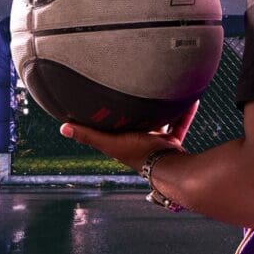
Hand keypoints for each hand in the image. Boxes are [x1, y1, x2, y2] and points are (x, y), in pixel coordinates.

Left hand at [60, 100, 198, 171]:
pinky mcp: (173, 142)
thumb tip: (62, 127)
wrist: (169, 167)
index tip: (111, 94)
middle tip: (141, 86)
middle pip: (138, 121)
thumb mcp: (110, 142)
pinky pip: (180, 123)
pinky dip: (185, 112)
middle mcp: (139, 142)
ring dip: (164, 107)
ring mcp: (157, 143)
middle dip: (140, 108)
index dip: (112, 114)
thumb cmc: (138, 155)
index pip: (114, 126)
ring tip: (165, 89)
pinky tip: (190, 98)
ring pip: (161, 120)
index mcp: (123, 142)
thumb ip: (89, 135)